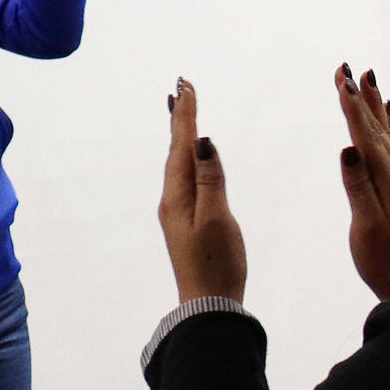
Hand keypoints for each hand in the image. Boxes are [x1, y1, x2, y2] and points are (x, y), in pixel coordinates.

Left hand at [158, 78, 246, 303]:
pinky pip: (184, 177)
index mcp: (178, 195)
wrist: (208, 304)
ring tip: (181, 114)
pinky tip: (189, 159)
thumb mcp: (217, 218)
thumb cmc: (216, 263)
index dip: (186, 115)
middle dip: (180, 119)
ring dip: (181, 137)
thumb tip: (202, 141)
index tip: (185, 85)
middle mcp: (172, 199)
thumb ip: (211, 178)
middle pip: (176, 150)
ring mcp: (177, 212)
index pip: (182, 145)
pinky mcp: (186, 222)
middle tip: (180, 89)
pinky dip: (186, 158)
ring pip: (178, 163)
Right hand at [334, 65, 389, 299]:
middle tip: (348, 67)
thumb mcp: (366, 225)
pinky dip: (384, 127)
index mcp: (387, 180)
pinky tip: (384, 119)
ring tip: (366, 81)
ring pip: (384, 133)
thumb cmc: (383, 258)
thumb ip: (358, 187)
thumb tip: (348, 150)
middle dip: (360, 96)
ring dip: (372, 106)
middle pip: (375, 127)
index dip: (351, 106)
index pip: (365, 135)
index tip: (341, 78)